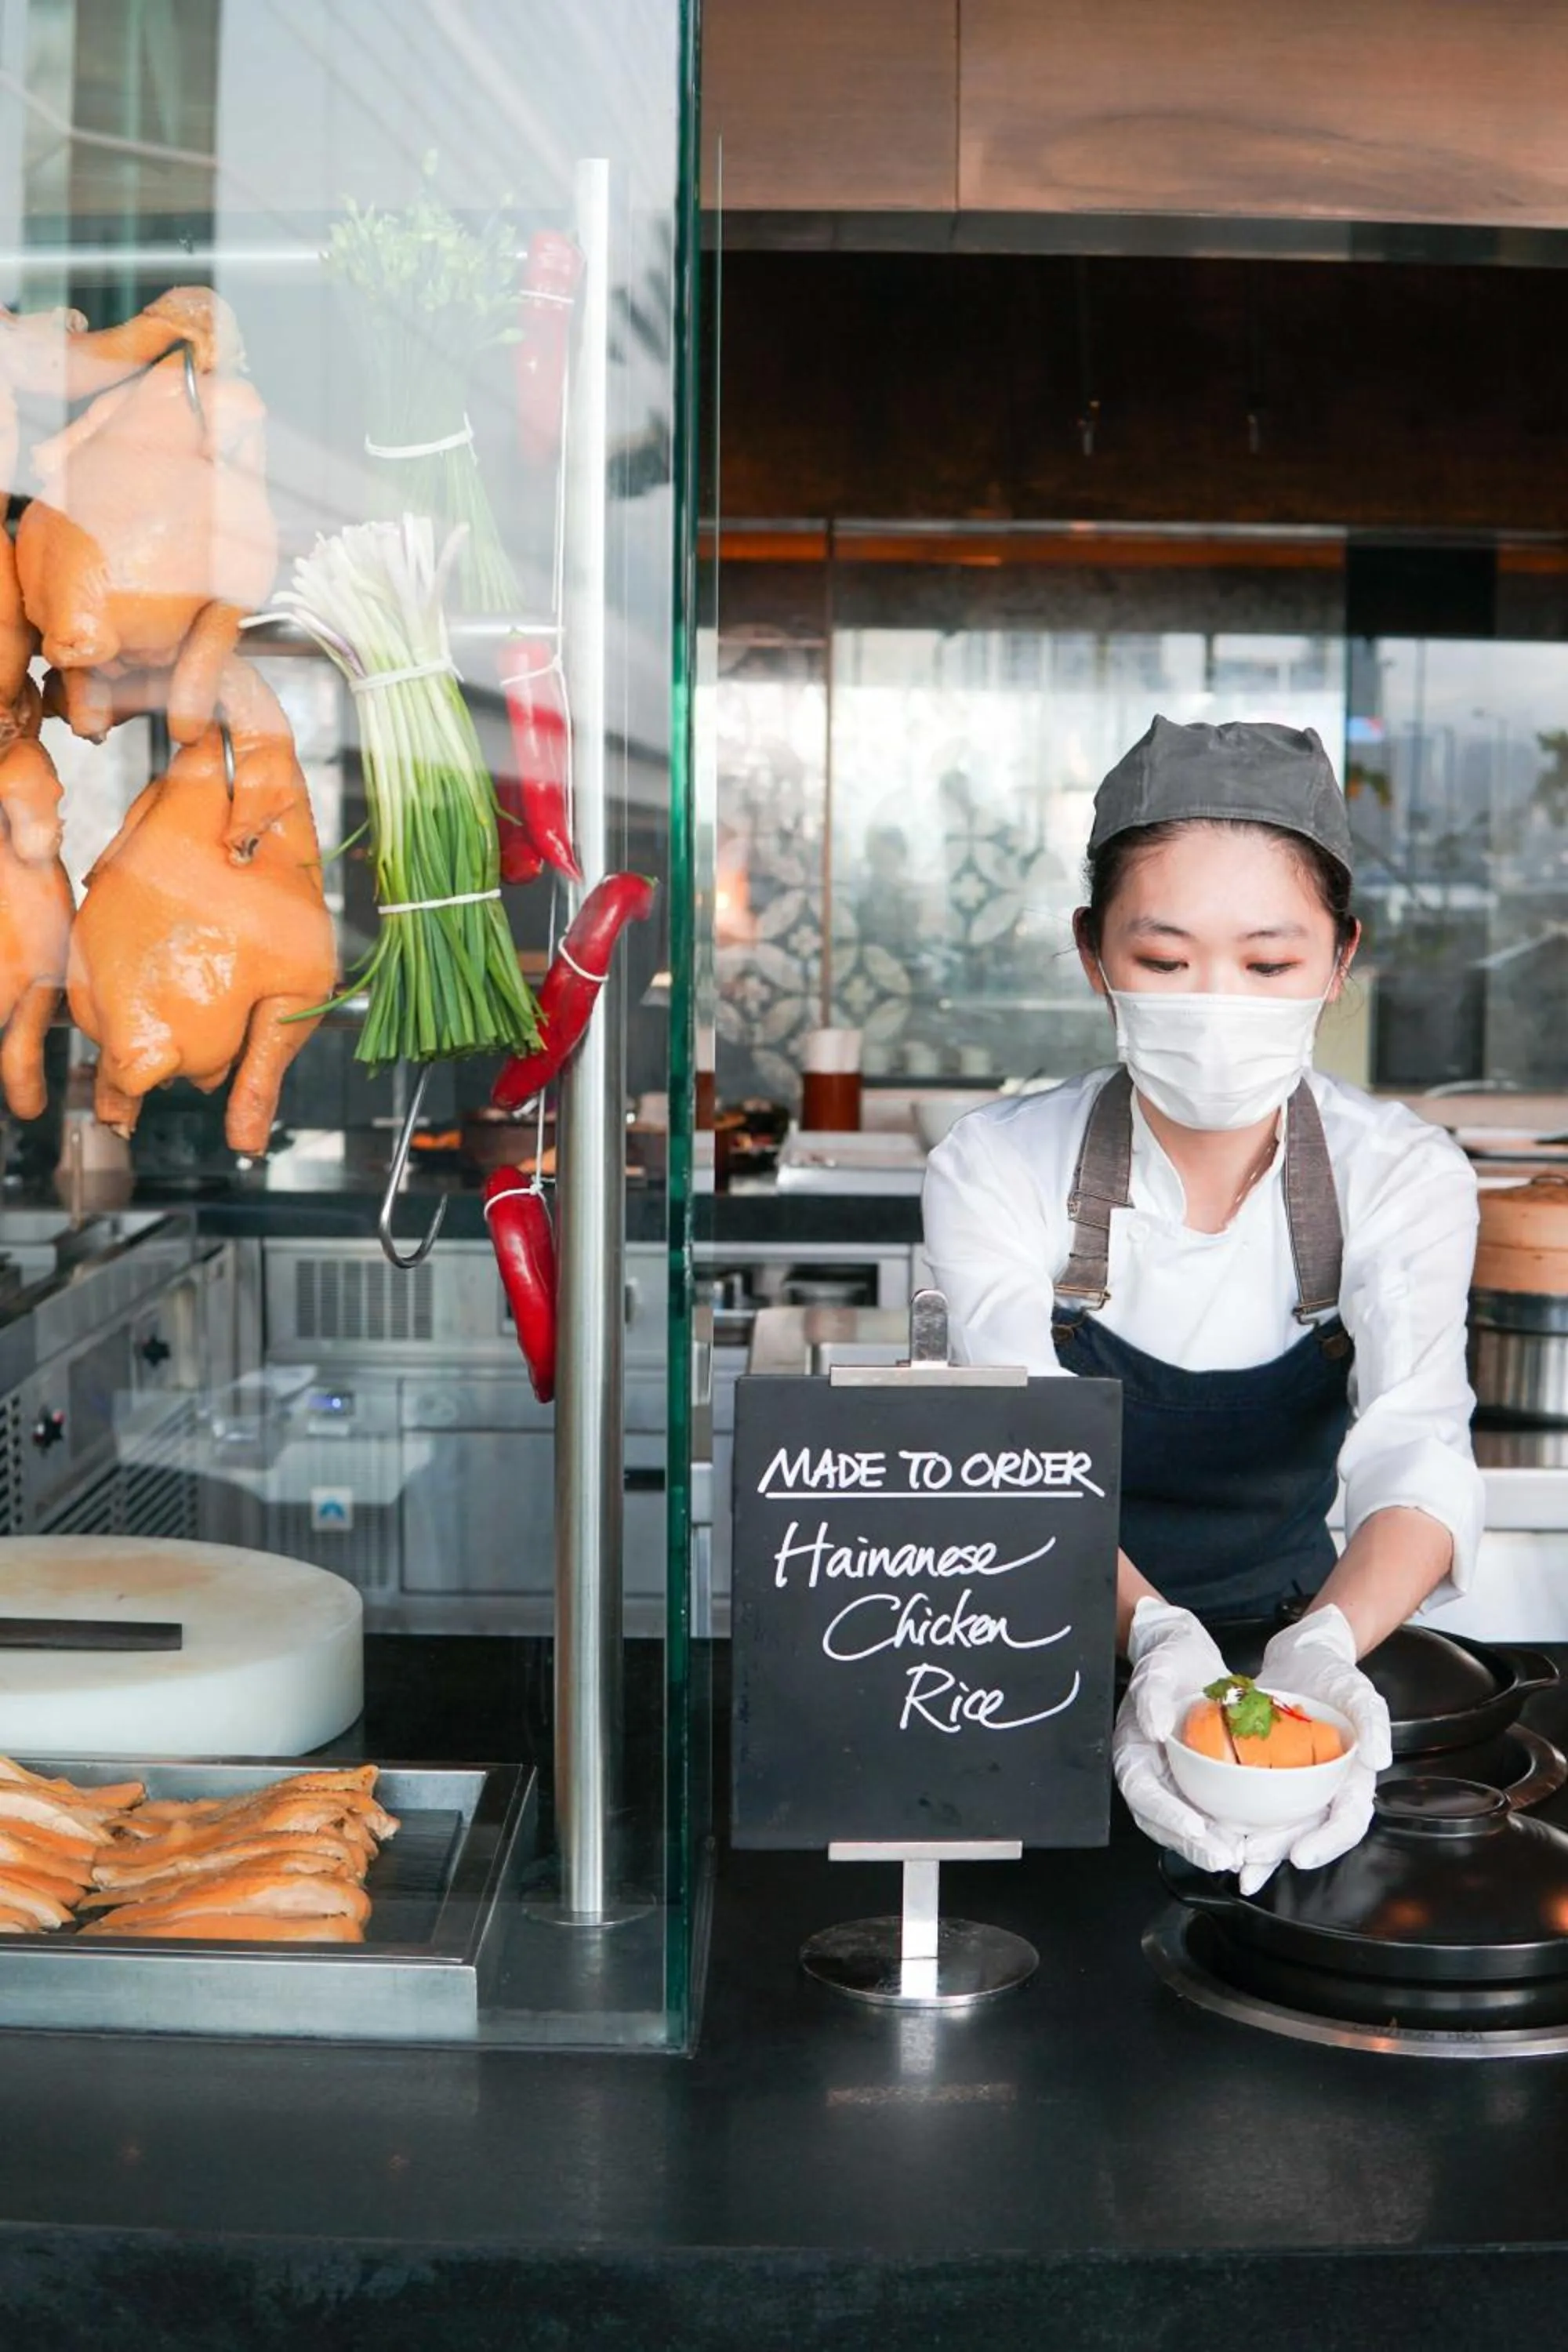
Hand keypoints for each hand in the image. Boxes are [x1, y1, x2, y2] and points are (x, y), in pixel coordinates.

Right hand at [1113, 1597, 1243, 1875]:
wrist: (1189, 1656)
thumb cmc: (1168, 1661)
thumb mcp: (1159, 1671)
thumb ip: (1152, 1698)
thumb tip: (1154, 1729)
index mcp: (1133, 1753)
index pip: (1143, 1793)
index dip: (1166, 1814)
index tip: (1194, 1826)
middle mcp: (1152, 1774)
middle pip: (1164, 1822)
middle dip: (1193, 1845)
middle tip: (1225, 1858)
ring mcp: (1175, 1781)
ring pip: (1188, 1825)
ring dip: (1211, 1845)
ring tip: (1242, 1858)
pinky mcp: (1200, 1782)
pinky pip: (1210, 1812)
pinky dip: (1228, 1829)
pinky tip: (1253, 1838)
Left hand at [1233, 1605, 1391, 1895]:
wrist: (1302, 1655)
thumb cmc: (1335, 1675)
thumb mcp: (1359, 1692)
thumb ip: (1374, 1722)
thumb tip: (1379, 1760)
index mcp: (1352, 1779)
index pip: (1346, 1821)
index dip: (1326, 1843)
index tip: (1301, 1855)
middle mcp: (1324, 1789)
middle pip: (1307, 1833)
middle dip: (1280, 1852)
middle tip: (1251, 1859)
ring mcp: (1296, 1786)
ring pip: (1279, 1828)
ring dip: (1258, 1851)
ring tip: (1233, 1864)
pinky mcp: (1269, 1776)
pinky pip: (1256, 1805)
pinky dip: (1239, 1821)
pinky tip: (1218, 1832)